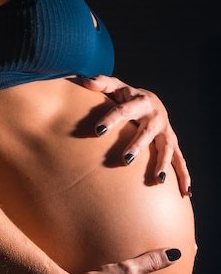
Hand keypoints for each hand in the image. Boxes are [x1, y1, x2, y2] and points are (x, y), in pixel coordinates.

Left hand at [81, 75, 191, 196]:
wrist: (150, 102)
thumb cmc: (127, 97)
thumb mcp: (116, 87)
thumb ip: (102, 83)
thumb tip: (87, 80)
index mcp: (140, 102)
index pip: (122, 110)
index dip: (111, 120)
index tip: (97, 131)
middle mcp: (156, 117)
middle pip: (147, 132)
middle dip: (138, 146)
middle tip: (126, 160)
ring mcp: (166, 131)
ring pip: (168, 148)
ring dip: (164, 164)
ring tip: (158, 179)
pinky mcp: (172, 143)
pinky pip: (180, 160)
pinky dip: (184, 175)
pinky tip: (186, 192)